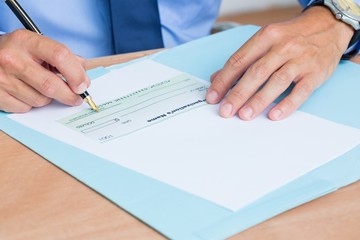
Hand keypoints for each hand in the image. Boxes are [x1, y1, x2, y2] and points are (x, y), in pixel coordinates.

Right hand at [0, 29, 89, 112]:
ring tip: (41, 88)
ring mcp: (2, 77)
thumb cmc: (17, 52)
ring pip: (40, 99)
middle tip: (76, 98)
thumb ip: (63, 58)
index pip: (60, 55)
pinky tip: (26, 92)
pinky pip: (25, 108)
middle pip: (51, 84)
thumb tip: (83, 78)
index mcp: (26, 41)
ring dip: (48, 98)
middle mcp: (12, 58)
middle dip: (69, 95)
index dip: (76, 73)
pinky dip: (31, 104)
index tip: (83, 85)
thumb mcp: (37, 45)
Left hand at [206, 7, 354, 120]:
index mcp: (266, 37)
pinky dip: (287, 104)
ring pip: (276, 81)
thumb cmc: (292, 36)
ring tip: (244, 115)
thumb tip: (217, 78)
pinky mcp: (316, 73)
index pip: (239, 60)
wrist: (328, 27)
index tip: (213, 96)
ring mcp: (301, 60)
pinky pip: (301, 91)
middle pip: (256, 72)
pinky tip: (274, 114)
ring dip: (259, 100)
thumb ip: (242, 59)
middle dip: (238, 93)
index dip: (224, 80)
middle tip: (225, 110)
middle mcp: (283, 47)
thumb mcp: (266, 40)